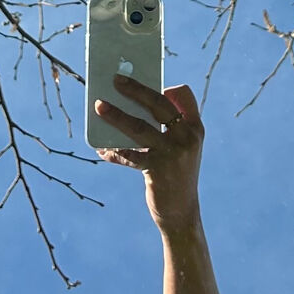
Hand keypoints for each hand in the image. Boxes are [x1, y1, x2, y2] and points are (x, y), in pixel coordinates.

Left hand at [95, 75, 204, 238]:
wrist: (182, 213)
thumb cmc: (176, 175)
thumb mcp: (180, 149)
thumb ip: (165, 129)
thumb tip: (130, 106)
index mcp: (195, 128)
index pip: (184, 96)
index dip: (168, 86)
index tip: (149, 81)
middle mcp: (187, 138)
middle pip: (158, 104)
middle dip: (135, 90)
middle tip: (116, 80)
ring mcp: (173, 154)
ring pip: (139, 127)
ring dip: (116, 115)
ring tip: (99, 107)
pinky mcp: (157, 170)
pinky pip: (129, 154)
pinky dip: (113, 150)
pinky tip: (102, 149)